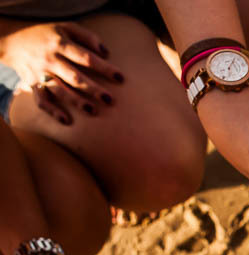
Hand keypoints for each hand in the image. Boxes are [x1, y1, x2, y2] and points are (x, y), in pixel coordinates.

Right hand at [0, 22, 122, 123]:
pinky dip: (52, 111)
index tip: (120, 78)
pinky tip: (66, 121)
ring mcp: (41, 74)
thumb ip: (87, 37)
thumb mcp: (66, 27)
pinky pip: (41, 100)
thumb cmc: (49, 35)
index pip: (85, 57)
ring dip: (75, 101)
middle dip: (92, 89)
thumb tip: (106, 53)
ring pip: (59, 90)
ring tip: (93, 111)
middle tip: (110, 99)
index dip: (103, 68)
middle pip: (73, 76)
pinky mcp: (33, 84)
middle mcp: (50, 60)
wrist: (14, 41)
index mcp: (60, 44)